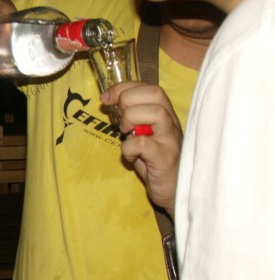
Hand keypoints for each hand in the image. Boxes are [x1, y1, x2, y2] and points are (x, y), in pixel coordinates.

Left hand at [101, 81, 182, 217]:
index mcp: (164, 114)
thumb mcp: (141, 134)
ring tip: (126, 133)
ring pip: (156, 113)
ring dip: (131, 119)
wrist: (172, 191)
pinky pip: (144, 143)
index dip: (124, 88)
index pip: (149, 87)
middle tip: (119, 118)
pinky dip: (129, 147)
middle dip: (128, 99)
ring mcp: (170, 140)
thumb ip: (130, 117)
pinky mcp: (165, 159)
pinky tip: (129, 156)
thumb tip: (109, 100)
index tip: (106, 98)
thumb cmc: (154, 162)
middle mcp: (171, 123)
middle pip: (155, 93)